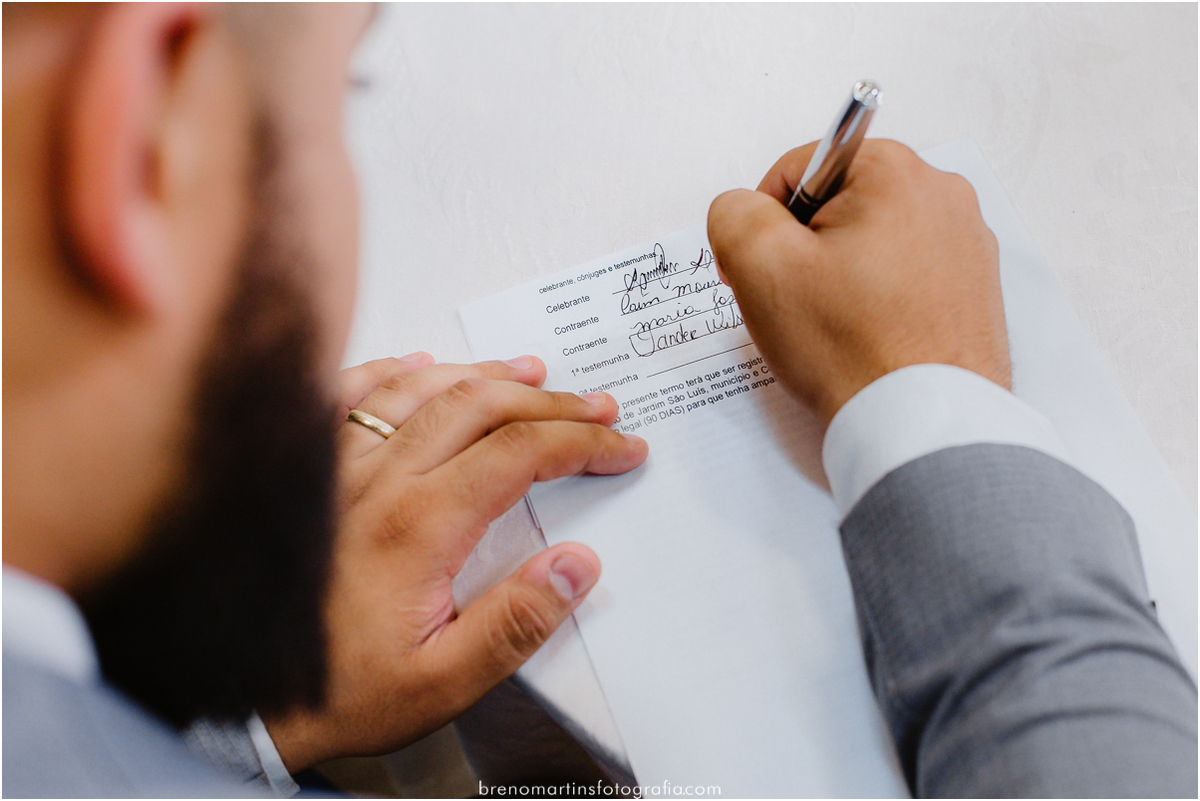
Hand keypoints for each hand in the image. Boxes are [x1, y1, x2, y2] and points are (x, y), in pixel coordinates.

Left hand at [265, 354, 646, 769]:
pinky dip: (391, 372)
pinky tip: (416, 364)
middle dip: (551, 401)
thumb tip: (577, 566)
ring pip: (421, 390)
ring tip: (530, 371)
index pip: (519, 453)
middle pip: (480, 407)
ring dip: (485, 374)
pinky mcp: (312, 474)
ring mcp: (340, 470)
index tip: (619, 447)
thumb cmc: (339, 691)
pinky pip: (351, 398)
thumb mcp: (442, 683)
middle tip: (596, 406)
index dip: (581, 442)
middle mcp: (378, 483)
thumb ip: (516, 624)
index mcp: (418, 526)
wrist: (244, 699)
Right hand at [707, 139, 1010, 424]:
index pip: (797, 170)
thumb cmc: (851, 349)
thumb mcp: (759, 266)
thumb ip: (733, 213)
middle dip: (805, 250)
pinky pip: (906, 278)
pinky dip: (879, 301)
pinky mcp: (975, 289)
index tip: (763, 273)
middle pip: (838, 205)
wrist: (922, 424)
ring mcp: (967, 244)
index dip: (764, 224)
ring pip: (871, 242)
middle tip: (795, 305)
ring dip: (841, 276)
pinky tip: (866, 339)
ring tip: (834, 328)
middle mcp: (942, 195)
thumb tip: (743, 209)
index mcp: (894, 172)